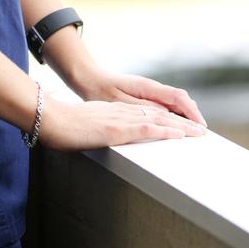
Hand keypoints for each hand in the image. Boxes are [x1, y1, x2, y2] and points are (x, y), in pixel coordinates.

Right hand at [38, 94, 206, 150]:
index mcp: (113, 112)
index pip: (146, 114)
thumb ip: (96, 127)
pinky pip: (145, 129)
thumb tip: (100, 134)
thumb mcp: (84, 124)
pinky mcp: (115, 129)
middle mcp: (120, 112)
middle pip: (156, 116)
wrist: (49, 117)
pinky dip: (164, 132)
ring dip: (179, 127)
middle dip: (180, 123)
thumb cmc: (60, 124)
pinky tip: (178, 135)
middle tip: (199, 130)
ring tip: (197, 133)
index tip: (181, 126)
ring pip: (156, 121)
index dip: (166, 120)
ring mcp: (119, 119)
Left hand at [70, 65, 207, 127]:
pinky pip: (165, 102)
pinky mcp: (143, 94)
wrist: (87, 78)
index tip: (200, 126)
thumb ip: (143, 108)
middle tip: (202, 133)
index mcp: (147, 87)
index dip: (191, 112)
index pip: (178, 97)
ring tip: (194, 129)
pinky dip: (175, 112)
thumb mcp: (120, 102)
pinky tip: (176, 121)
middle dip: (193, 115)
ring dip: (185, 114)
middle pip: (180, 98)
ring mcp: (148, 90)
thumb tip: (166, 114)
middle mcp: (151, 87)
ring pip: (174, 100)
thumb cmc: (100, 90)